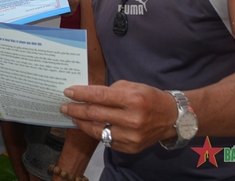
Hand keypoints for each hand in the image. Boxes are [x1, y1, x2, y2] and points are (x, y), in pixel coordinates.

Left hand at [60, 81, 177, 153]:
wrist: (171, 118)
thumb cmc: (148, 97)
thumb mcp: (131, 86)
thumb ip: (108, 91)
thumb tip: (85, 94)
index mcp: (132, 99)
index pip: (99, 96)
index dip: (80, 94)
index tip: (67, 92)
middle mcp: (132, 119)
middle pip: (95, 114)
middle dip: (75, 109)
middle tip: (63, 106)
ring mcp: (131, 136)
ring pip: (97, 130)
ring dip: (81, 122)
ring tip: (73, 116)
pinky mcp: (130, 148)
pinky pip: (106, 140)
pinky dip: (96, 132)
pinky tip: (89, 125)